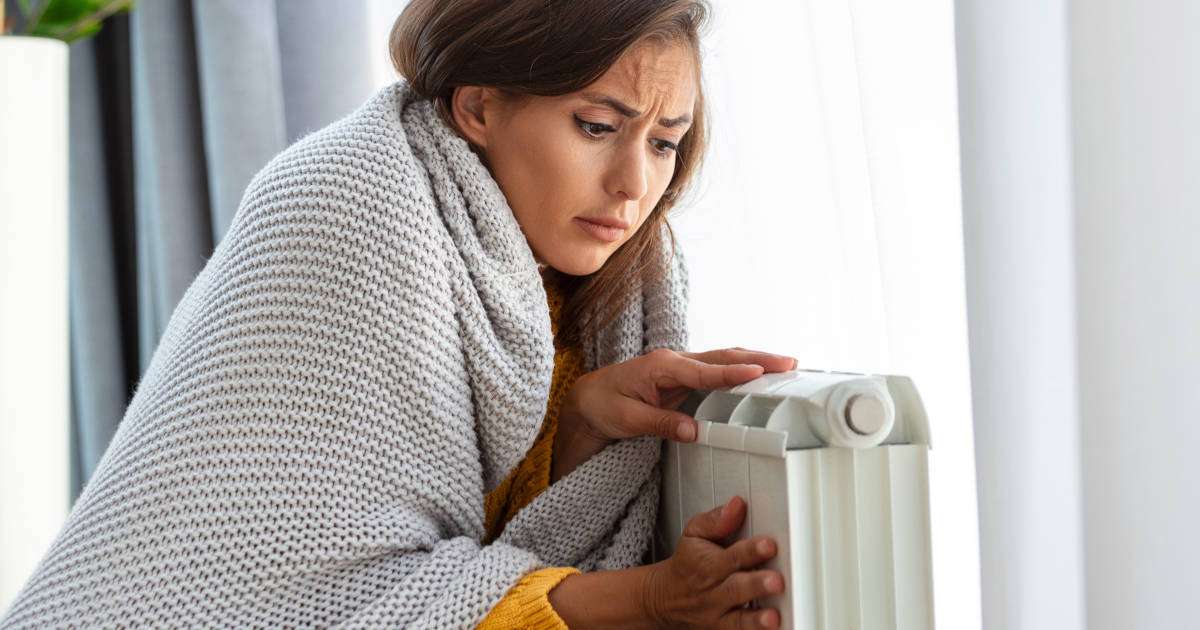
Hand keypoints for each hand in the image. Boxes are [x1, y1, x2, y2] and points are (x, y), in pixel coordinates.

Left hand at [550, 347, 794, 481]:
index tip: (759, 372)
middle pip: (722, 357)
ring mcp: (681, 367)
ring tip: (786, 365)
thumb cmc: (602, 405)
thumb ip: (661, 423)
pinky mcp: (684, 378)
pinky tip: (760, 375)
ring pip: (723, 360)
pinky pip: (717, 370)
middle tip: (790, 363)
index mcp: (660, 366)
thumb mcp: (627, 418)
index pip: (703, 371)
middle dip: (757, 358)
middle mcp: (674, 361)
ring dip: (754, 360)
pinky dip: (740, 369)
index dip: (732, 373)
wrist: (587, 400)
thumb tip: (694, 431)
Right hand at [643, 496, 784, 628]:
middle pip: (737, 588)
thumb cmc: (687, 564)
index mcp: (709, 564)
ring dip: (757, 619)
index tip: (769, 545)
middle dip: (757, 585)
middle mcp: (714, 591)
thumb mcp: (694, 534)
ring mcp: (719, 614)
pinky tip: (770, 628)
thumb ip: (716, 520)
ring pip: (739, 619)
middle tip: (777, 581)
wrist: (665, 598)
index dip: (751, 550)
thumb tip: (737, 504)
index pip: (732, 556)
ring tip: (773, 616)